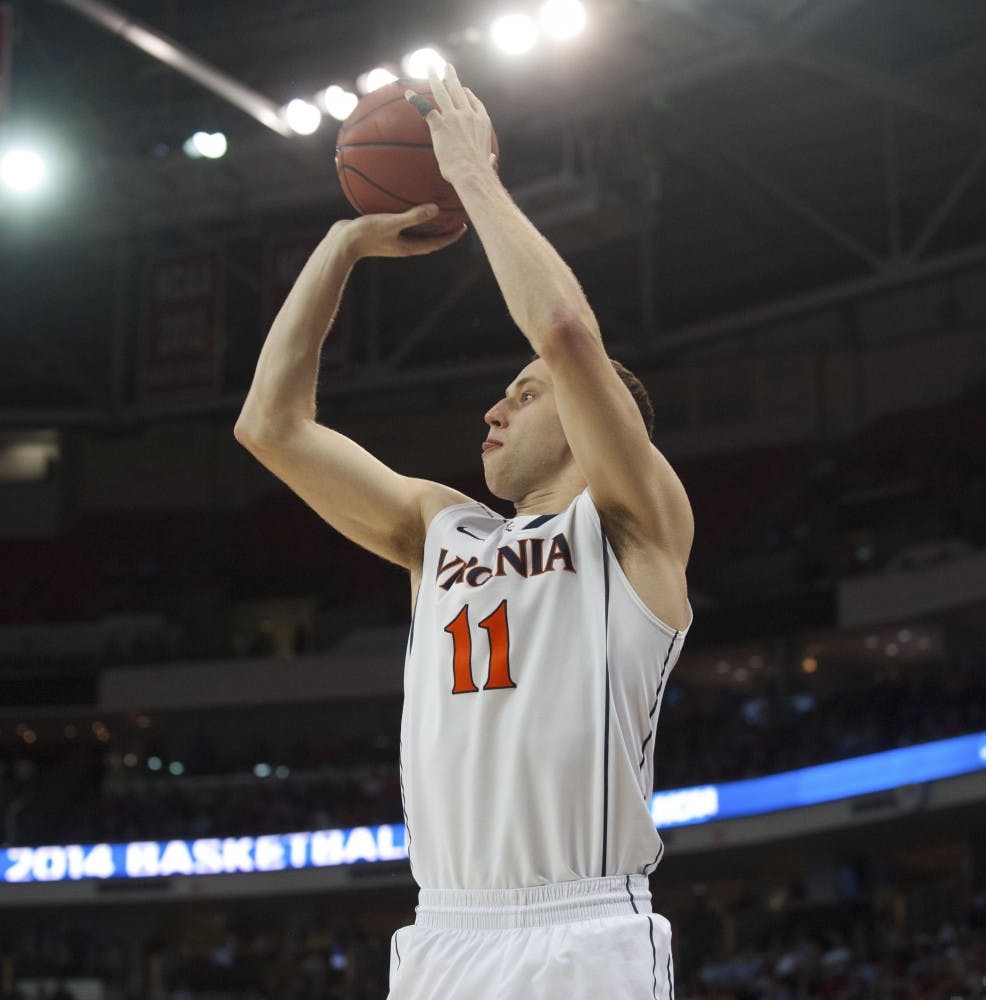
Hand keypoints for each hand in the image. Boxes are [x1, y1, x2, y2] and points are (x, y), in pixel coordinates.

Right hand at [331, 204, 466, 259]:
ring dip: (427, 223)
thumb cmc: (366, 234)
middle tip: (455, 218)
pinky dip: (408, 215)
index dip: (451, 236)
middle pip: (429, 239)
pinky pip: (401, 223)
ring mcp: (392, 240)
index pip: (436, 244)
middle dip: (443, 230)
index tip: (464, 227)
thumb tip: (436, 209)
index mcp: (409, 247)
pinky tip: (404, 201)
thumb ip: (413, 216)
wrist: (340, 243)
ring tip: (435, 210)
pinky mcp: (382, 232)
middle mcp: (403, 245)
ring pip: (416, 232)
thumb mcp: (391, 223)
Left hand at [406, 65, 496, 186]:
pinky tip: (408, 94)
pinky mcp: (440, 125)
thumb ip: (488, 157)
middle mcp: (468, 114)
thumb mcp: (487, 161)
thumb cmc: (479, 171)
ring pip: (442, 92)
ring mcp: (454, 117)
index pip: (474, 102)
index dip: (468, 94)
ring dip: (435, 78)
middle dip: (451, 77)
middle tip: (446, 67)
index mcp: (482, 121)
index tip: (464, 90)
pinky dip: (416, 100)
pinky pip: (425, 108)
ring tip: (429, 67)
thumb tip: (491, 160)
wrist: (472, 173)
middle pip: (458, 90)